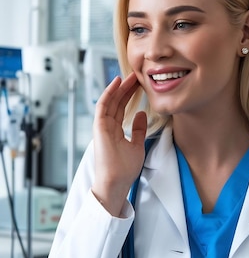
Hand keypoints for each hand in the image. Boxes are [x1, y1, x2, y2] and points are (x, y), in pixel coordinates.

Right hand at [92, 72, 146, 215]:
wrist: (117, 181)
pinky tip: (117, 83)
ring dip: (119, 87)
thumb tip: (141, 114)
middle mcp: (107, 127)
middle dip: (126, 88)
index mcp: (115, 131)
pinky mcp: (99, 127)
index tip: (139, 85)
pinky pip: (102, 105)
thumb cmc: (125, 169)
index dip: (130, 95)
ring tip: (130, 76)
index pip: (122, 108)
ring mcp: (102, 126)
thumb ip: (139, 130)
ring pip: (110, 101)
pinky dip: (109, 93)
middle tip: (137, 75)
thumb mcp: (137, 145)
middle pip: (116, 102)